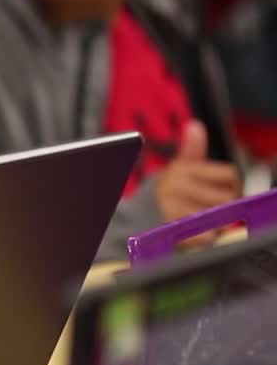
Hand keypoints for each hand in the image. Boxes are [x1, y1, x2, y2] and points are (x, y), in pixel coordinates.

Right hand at [154, 122, 240, 243]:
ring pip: (219, 217)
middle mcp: (175, 186)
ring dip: (217, 223)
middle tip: (213, 210)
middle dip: (225, 206)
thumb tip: (195, 126)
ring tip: (204, 222)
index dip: (230, 185)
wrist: (134, 221)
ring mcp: (172, 208)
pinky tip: (199, 234)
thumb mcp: (178, 170)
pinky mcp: (172, 231)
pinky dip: (207, 237)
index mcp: (181, 169)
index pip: (229, 174)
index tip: (221, 191)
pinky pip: (205, 235)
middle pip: (227, 198)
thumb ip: (191, 150)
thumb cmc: (165, 195)